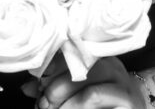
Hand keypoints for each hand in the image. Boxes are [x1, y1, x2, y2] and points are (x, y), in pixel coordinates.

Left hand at [22, 57, 148, 108]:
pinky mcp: (128, 102)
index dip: (52, 64)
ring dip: (64, 103)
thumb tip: (26, 88)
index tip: (38, 79)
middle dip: (54, 88)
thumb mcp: (77, 91)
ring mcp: (122, 85)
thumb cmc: (103, 103)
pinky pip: (94, 99)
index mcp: (99, 57)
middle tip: (43, 104)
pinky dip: (75, 108)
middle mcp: (113, 67)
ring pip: (86, 89)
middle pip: (78, 70)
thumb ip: (53, 86)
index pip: (72, 51)